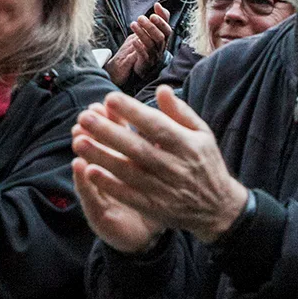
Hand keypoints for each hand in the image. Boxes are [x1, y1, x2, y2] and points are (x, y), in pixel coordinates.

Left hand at [71, 88, 248, 242]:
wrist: (218, 208)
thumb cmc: (205, 163)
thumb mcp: (202, 134)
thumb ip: (181, 112)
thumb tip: (161, 89)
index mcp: (188, 145)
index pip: (157, 126)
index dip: (134, 113)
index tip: (109, 98)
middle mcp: (176, 167)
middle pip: (138, 149)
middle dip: (109, 132)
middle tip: (85, 117)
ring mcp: (165, 190)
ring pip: (129, 172)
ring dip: (102, 157)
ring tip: (79, 140)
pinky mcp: (155, 208)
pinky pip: (129, 196)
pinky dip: (110, 184)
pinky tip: (89, 170)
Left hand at [102, 5, 170, 86]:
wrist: (145, 64)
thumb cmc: (151, 43)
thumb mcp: (156, 30)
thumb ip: (159, 18)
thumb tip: (158, 4)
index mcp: (164, 38)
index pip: (167, 29)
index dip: (162, 22)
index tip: (153, 13)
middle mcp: (161, 47)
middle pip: (160, 37)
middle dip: (151, 27)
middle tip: (140, 17)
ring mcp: (154, 55)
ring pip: (150, 44)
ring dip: (142, 34)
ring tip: (133, 24)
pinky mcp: (145, 62)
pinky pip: (144, 55)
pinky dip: (139, 48)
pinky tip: (133, 40)